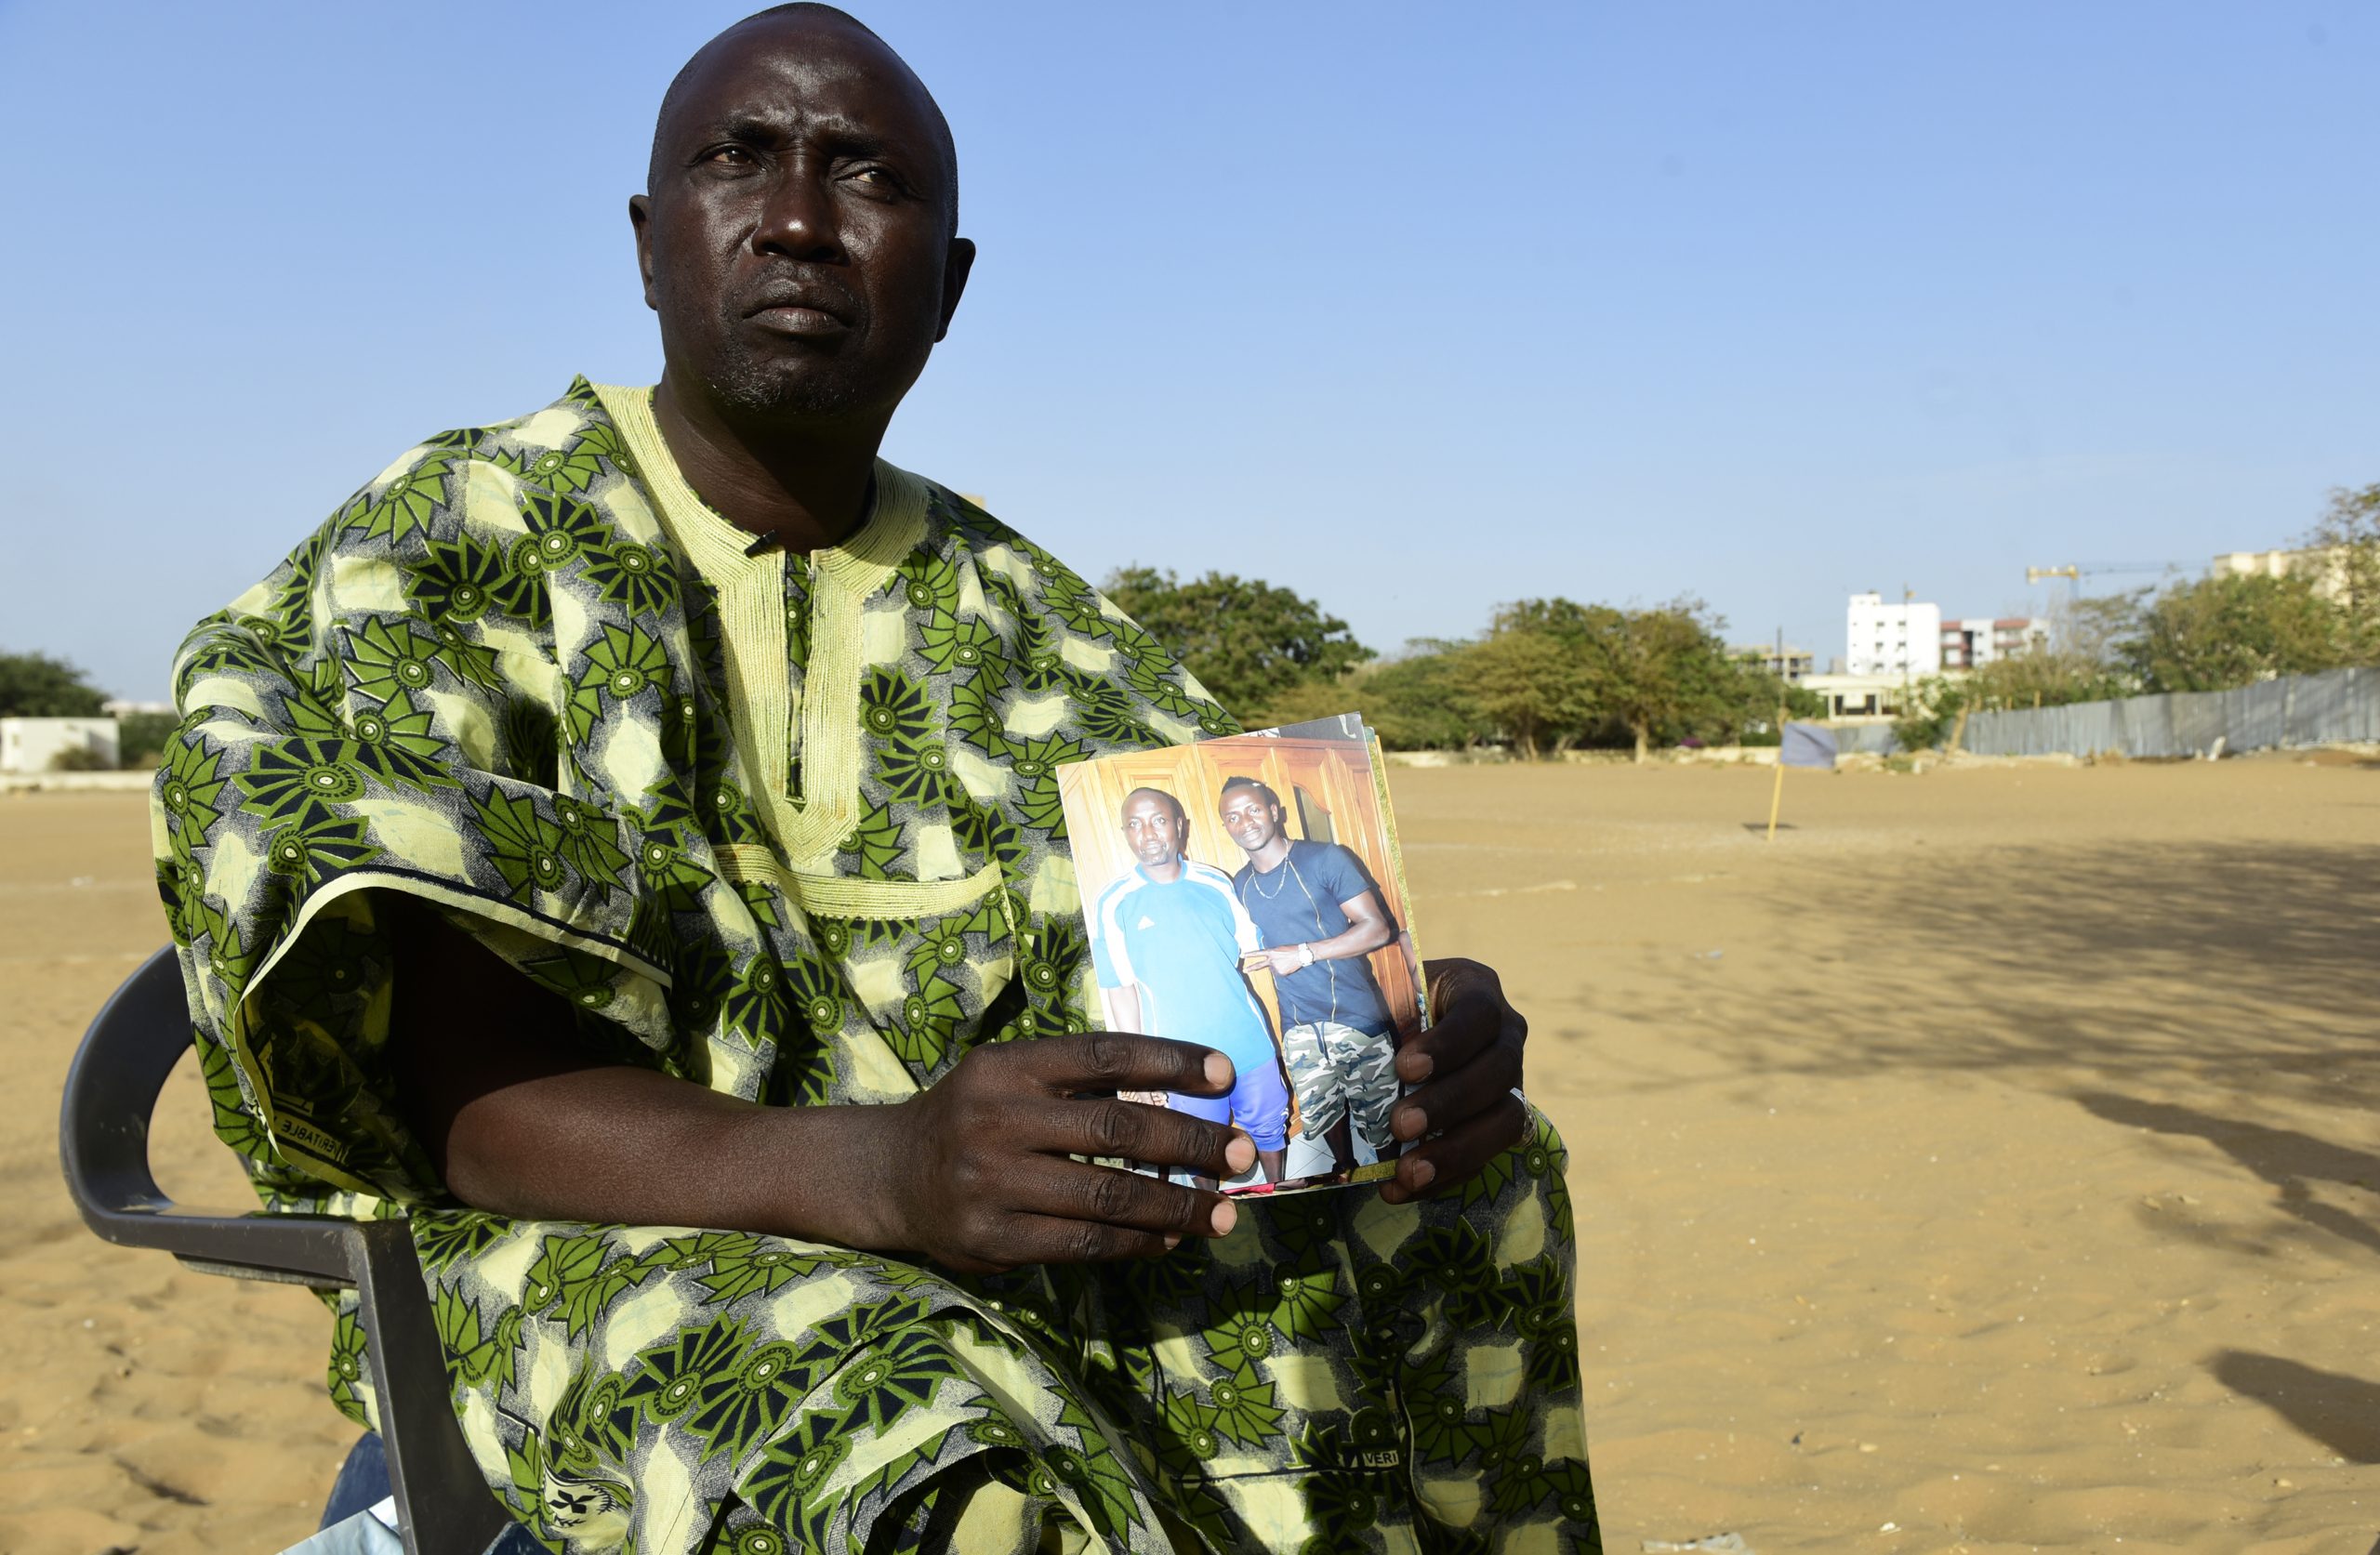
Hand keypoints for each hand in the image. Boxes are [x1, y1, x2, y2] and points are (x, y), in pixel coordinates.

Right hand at [879, 1033, 1255, 1272]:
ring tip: (1222, 1210)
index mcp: (1007, 1066)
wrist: (890, 1175)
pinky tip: (1169, 1238)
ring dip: (1176, 1204)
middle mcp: (996, 1119)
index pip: (1103, 1055)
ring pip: (1108, 1196)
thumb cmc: (973, 1117)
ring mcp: (992, 1183)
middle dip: (1190, 1141)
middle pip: (1117, 1128)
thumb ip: (1078, 1083)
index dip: (1170, 1061)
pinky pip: (1084, 1242)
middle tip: (1241, 1153)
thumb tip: (1184, 1096)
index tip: (1225, 1074)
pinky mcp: (993, 1240)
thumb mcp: (1009, 1077)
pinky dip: (1137, 1241)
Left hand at [1241, 946, 1304, 975]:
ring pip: (1273, 969)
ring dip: (1278, 967)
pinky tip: (1287, 966)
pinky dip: (1282, 970)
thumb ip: (1272, 955)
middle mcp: (1271, 960)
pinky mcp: (1280, 973)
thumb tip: (1270, 963)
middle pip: (1259, 965)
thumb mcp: (1279, 949)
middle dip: (1251, 968)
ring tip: (1286, 962)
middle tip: (1244, 970)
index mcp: (1271, 952)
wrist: (1300, 955)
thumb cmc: (1291, 950)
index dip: (1249, 954)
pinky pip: (1279, 973)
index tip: (1241, 955)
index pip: (1258, 953)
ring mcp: (1275, 967)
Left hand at [1379, 958, 1528, 1204]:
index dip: (1449, 1043)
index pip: (1479, 1012)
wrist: (1401, 1028)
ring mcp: (1511, 1081)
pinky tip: (1402, 1188)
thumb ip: (1366, 1011)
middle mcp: (1505, 1034)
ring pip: (1506, 1118)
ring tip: (1409, 1173)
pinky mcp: (1499, 1121)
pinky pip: (1486, 1156)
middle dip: (1450, 1102)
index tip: (1406, 1068)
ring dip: (1457, 1150)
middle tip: (1401, 1125)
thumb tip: (1309, 1046)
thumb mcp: (1380, 996)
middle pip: (1499, 1069)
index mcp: (1475, 989)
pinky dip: (1445, 1177)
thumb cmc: (1385, 1006)